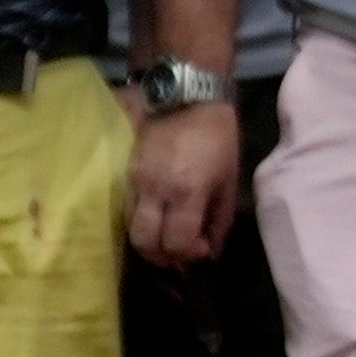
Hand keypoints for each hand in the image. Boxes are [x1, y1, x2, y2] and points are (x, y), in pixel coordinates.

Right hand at [129, 101, 241, 266]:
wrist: (187, 100)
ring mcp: (136, 181)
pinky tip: (157, 219)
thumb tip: (212, 249)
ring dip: (148, 242)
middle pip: (145, 242)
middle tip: (178, 255)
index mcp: (187, 191)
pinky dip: (140, 222)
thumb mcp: (229, 179)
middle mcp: (156, 190)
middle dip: (161, 257)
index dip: (189, 254)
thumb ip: (220, 218)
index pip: (177, 241)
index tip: (202, 248)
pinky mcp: (126, 173)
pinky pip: (127, 208)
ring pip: (130, 227)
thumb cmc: (218, 139)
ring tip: (166, 240)